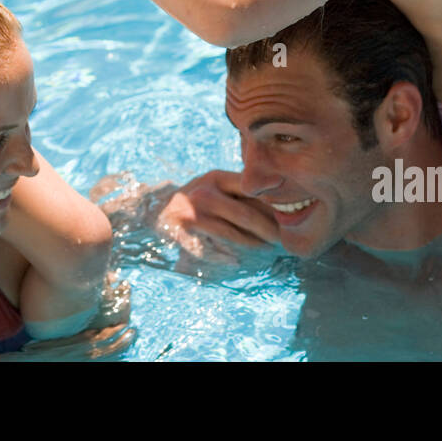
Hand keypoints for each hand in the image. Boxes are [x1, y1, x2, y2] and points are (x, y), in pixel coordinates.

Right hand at [155, 170, 279, 263]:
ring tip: (268, 249)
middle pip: (246, 215)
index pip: (250, 190)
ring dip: (253, 245)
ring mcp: (191, 215)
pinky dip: (223, 257)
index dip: (272, 204)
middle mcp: (203, 194)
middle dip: (269, 230)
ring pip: (231, 234)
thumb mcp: (213, 184)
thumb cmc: (194, 197)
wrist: (151, 207)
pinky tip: (236, 262)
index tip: (290, 215)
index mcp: (215, 178)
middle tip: (284, 240)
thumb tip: (277, 198)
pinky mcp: (180, 234)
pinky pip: (207, 250)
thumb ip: (238, 188)